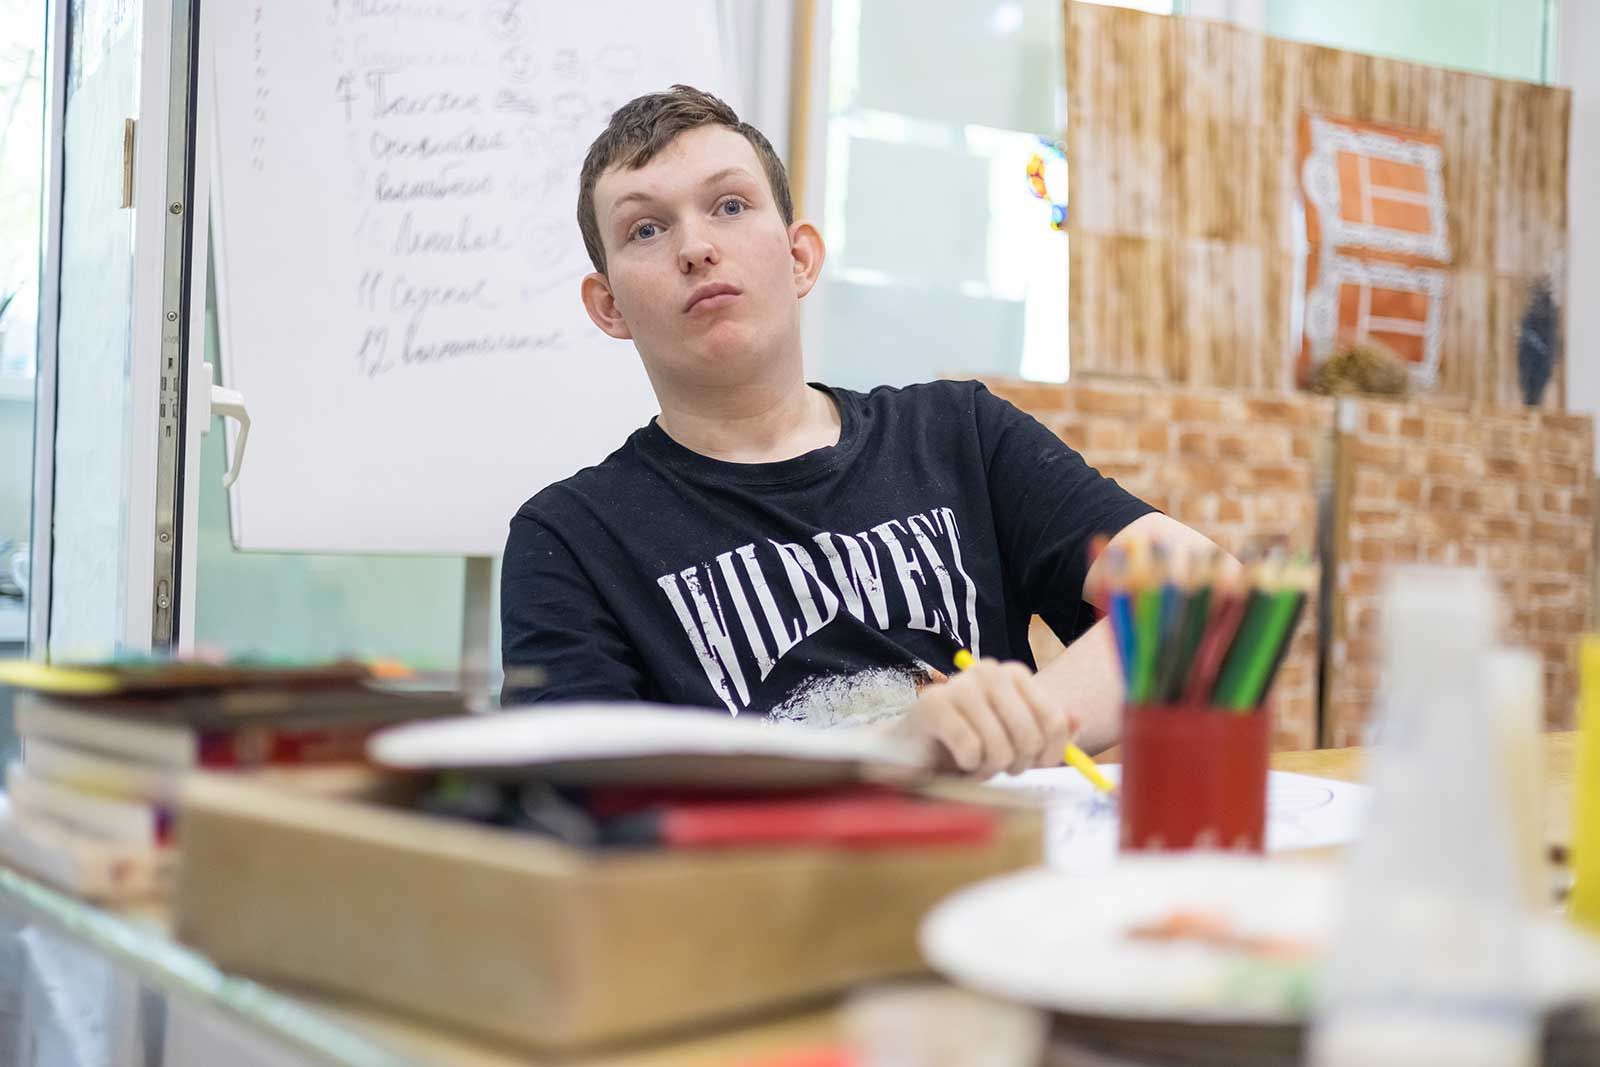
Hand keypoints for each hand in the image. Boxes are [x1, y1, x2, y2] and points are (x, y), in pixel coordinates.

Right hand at [899, 657, 1078, 777]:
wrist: (918, 746)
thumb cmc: (973, 742)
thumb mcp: (1017, 737)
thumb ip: (1050, 730)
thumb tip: (1077, 721)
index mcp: (1014, 674)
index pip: (1054, 721)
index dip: (1051, 754)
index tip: (1037, 765)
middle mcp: (988, 671)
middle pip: (1030, 736)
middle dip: (1018, 764)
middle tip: (1002, 766)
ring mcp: (960, 685)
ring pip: (1000, 746)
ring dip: (990, 768)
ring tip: (978, 763)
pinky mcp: (933, 704)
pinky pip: (970, 748)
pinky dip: (969, 766)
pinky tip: (959, 760)